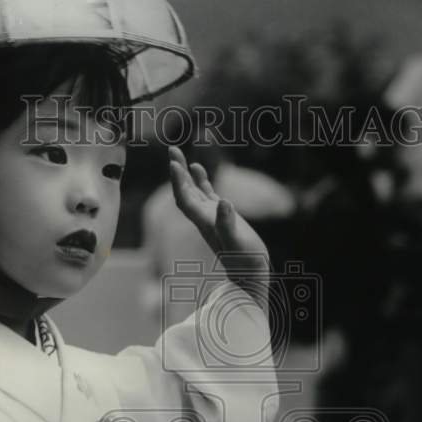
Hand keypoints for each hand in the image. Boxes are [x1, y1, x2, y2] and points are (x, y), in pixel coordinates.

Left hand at [168, 146, 269, 296]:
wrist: (249, 272)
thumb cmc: (244, 260)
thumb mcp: (237, 242)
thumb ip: (228, 224)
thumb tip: (224, 202)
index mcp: (204, 222)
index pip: (185, 199)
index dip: (178, 182)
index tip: (173, 164)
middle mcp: (203, 218)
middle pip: (184, 192)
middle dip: (177, 171)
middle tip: (172, 149)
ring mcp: (211, 216)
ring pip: (193, 191)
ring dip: (184, 173)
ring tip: (177, 154)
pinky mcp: (220, 215)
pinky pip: (206, 193)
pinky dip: (200, 180)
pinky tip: (196, 167)